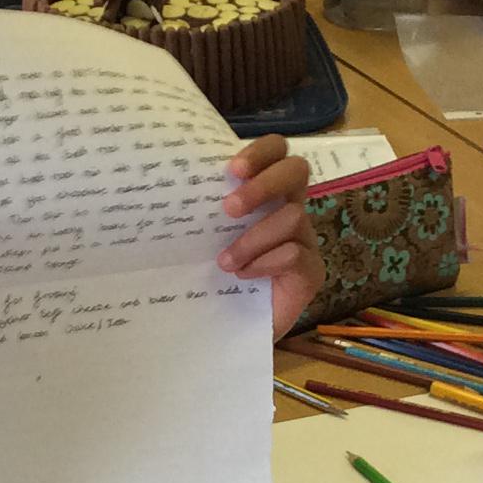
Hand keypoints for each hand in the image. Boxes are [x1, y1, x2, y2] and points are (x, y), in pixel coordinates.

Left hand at [218, 136, 321, 337]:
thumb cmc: (214, 280)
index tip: (231, 169)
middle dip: (263, 185)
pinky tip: (243, 276)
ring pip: (292, 218)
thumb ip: (204, 212)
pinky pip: (294, 254)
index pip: (277, 152)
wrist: (227, 332)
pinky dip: (265, 262)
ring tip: (225, 262)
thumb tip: (172, 184)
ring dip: (253, 238)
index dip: (261, 151)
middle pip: (297, 170)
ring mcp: (305, 242)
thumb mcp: (205, 239)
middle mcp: (289, 211)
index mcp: (266, 195)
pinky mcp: (311, 273)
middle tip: (229, 208)